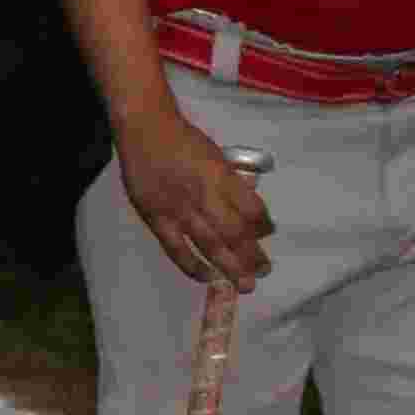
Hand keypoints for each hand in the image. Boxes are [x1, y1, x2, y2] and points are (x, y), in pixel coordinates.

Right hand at [115, 106, 270, 290]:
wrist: (145, 130)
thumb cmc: (184, 141)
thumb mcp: (216, 156)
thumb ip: (230, 184)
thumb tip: (246, 212)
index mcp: (221, 176)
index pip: (251, 208)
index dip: (263, 225)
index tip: (268, 233)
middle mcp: (203, 195)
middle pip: (234, 233)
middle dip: (252, 256)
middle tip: (263, 272)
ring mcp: (179, 209)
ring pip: (210, 244)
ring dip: (230, 267)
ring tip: (245, 284)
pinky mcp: (157, 218)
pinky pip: (177, 248)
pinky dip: (193, 266)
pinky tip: (208, 277)